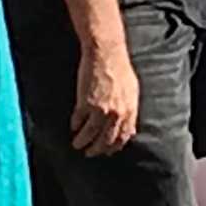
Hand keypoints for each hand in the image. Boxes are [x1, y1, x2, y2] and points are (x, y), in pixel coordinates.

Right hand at [70, 40, 140, 156]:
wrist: (106, 53)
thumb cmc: (120, 68)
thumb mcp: (132, 91)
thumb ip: (130, 111)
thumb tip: (131, 130)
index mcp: (129, 110)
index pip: (122, 137)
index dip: (113, 147)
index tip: (106, 151)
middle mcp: (116, 113)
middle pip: (105, 140)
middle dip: (96, 149)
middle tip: (89, 153)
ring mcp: (101, 109)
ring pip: (90, 135)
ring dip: (82, 142)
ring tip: (77, 144)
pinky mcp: (85, 103)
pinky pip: (78, 121)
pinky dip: (75, 126)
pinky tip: (73, 127)